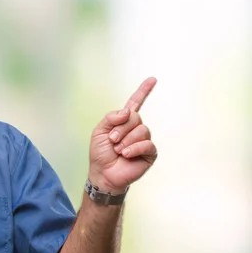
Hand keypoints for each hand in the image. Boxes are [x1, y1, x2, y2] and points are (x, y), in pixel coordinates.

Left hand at [88, 77, 157, 192]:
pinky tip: (126, 154)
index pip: (135, 103)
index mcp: (123, 122)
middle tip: (112, 141)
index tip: (152, 79)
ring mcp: (143, 140)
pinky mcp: (149, 153)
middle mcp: (135, 128)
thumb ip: (111, 118)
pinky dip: (134, 148)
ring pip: (142, 130)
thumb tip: (128, 111)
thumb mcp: (99, 132)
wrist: (103, 173)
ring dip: (126, 140)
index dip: (143, 91)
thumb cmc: (101, 154)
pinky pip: (147, 144)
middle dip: (120, 129)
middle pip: (135, 117)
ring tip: (118, 150)